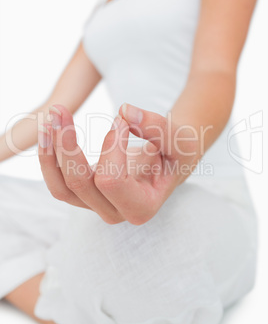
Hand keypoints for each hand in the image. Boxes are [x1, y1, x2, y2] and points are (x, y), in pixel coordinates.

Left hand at [38, 103, 196, 224]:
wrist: (170, 160)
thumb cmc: (178, 152)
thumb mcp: (179, 139)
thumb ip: (157, 127)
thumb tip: (125, 111)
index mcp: (142, 206)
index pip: (111, 180)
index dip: (111, 146)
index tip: (121, 121)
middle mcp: (116, 212)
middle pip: (79, 185)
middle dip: (66, 146)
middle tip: (60, 111)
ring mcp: (97, 205)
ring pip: (62, 187)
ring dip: (51, 151)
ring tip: (49, 118)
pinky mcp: (85, 194)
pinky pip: (58, 181)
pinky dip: (50, 156)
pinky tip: (49, 130)